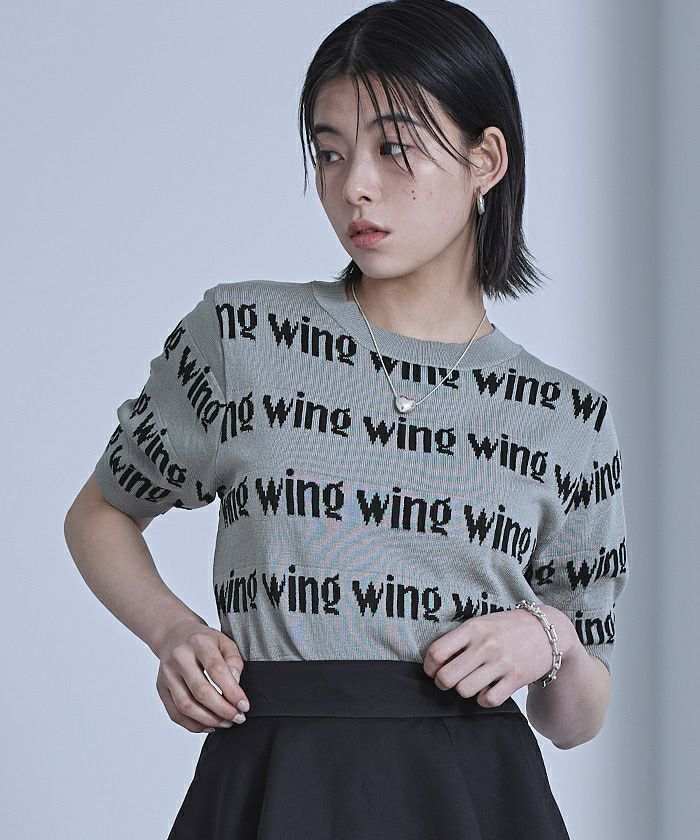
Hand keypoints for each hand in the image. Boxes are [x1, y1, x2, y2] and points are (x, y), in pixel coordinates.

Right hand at [155, 618, 250, 732]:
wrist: (174, 635)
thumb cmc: (202, 640)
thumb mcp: (224, 641)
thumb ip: (234, 661)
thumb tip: (235, 684)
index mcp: (198, 642)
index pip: (216, 670)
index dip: (232, 692)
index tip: (243, 706)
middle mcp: (179, 658)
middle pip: (200, 691)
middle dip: (222, 710)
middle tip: (238, 718)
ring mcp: (167, 674)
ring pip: (186, 706)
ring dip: (208, 720)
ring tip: (225, 723)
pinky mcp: (161, 688)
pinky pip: (175, 713)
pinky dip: (193, 725)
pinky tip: (209, 724)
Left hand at [422, 605, 573, 707]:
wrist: (547, 631)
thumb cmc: (507, 628)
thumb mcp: (481, 623)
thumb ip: (459, 638)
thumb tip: (434, 660)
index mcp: (472, 628)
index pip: (437, 652)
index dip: (429, 666)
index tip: (433, 670)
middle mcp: (485, 645)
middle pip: (447, 677)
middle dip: (442, 683)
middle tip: (448, 681)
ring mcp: (501, 662)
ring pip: (465, 691)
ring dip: (464, 691)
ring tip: (469, 683)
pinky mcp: (516, 678)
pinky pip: (488, 699)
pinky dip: (483, 699)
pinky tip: (486, 690)